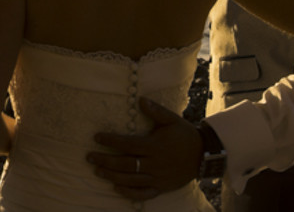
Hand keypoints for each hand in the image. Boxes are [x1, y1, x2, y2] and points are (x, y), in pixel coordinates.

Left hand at [86, 98, 201, 200]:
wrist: (204, 154)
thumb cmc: (184, 135)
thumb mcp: (171, 119)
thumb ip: (155, 110)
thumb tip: (140, 99)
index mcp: (155, 146)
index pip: (127, 144)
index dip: (111, 141)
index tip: (97, 137)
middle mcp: (155, 163)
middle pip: (125, 164)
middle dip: (105, 160)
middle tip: (90, 157)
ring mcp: (158, 177)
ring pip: (131, 180)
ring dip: (112, 176)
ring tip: (98, 171)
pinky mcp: (162, 187)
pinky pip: (143, 193)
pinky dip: (129, 193)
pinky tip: (116, 188)